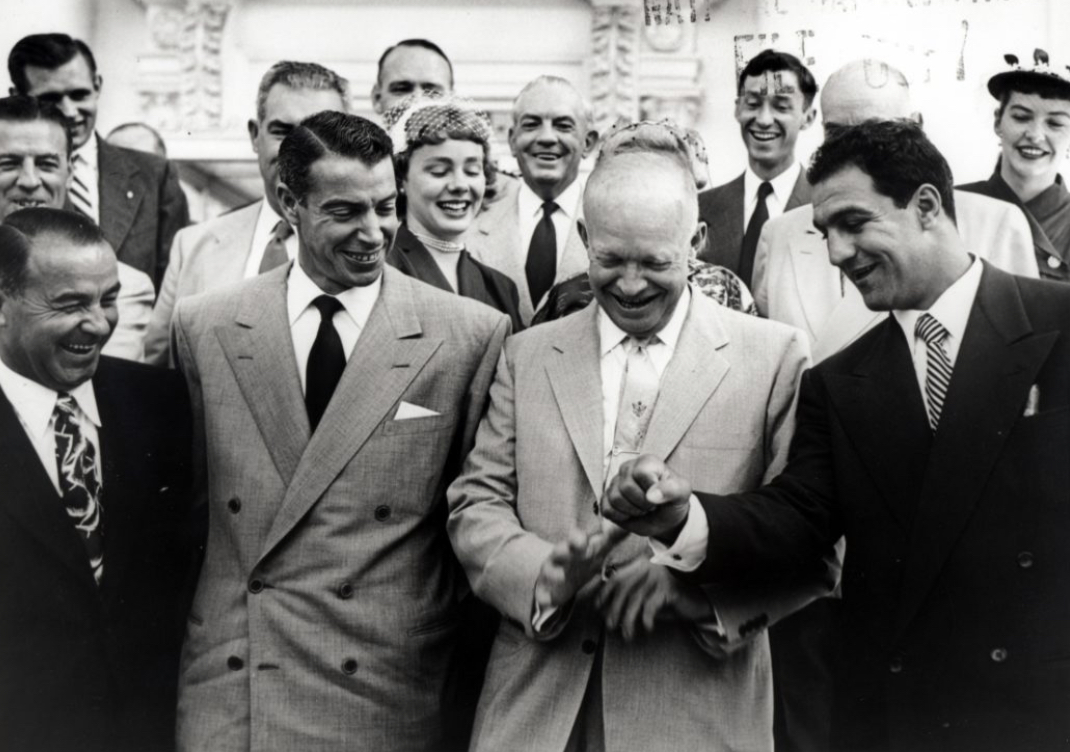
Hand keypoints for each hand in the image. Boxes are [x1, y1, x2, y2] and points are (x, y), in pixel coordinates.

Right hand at [534, 527, 626, 612]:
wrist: (560, 578)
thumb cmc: (582, 560)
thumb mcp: (597, 549)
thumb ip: (613, 537)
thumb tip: (629, 525)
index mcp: (575, 547)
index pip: (577, 538)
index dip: (581, 537)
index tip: (590, 536)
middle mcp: (562, 557)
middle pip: (563, 549)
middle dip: (570, 547)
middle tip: (579, 545)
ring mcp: (552, 572)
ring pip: (551, 570)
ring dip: (555, 573)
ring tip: (560, 576)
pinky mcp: (546, 590)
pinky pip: (542, 594)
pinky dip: (543, 598)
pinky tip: (545, 601)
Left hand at [595, 557, 712, 639]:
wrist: (697, 603)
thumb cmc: (668, 603)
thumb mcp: (646, 598)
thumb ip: (630, 599)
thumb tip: (606, 612)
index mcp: (640, 567)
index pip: (616, 577)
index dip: (604, 592)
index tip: (597, 608)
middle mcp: (648, 568)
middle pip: (623, 588)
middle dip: (614, 609)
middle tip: (610, 627)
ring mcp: (659, 577)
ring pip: (635, 599)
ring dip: (628, 620)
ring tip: (627, 635)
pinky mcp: (669, 588)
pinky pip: (651, 605)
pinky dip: (646, 619)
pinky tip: (647, 629)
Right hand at [602, 455, 691, 541]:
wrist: (664, 519)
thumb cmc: (673, 501)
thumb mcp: (682, 494)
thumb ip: (672, 490)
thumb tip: (651, 495)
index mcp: (646, 462)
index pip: (641, 473)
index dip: (651, 489)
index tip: (660, 494)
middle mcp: (628, 469)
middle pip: (626, 487)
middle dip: (642, 503)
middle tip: (651, 505)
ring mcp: (615, 484)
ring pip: (615, 499)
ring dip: (632, 511)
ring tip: (642, 509)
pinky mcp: (607, 499)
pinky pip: (607, 509)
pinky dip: (621, 517)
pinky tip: (630, 513)